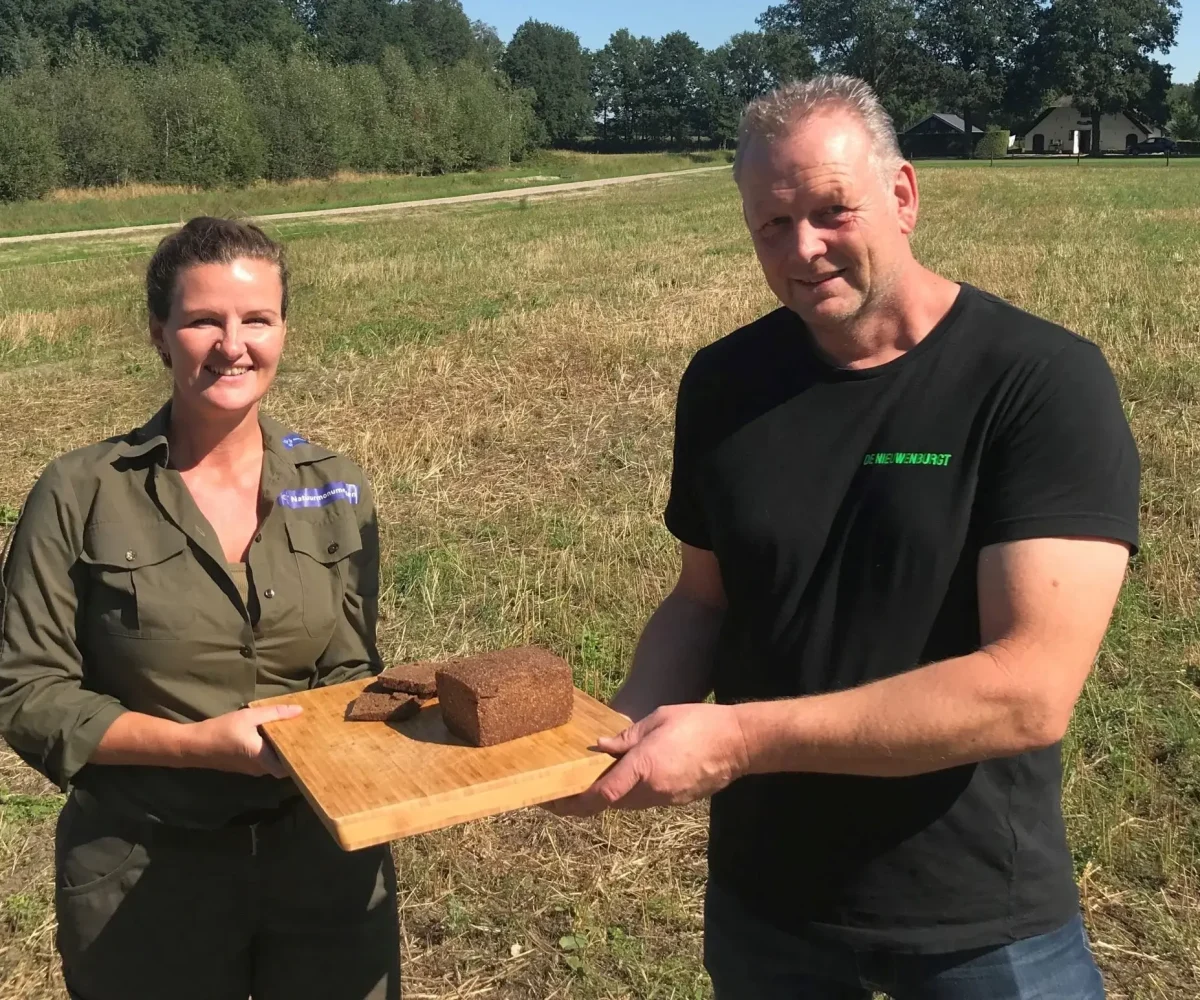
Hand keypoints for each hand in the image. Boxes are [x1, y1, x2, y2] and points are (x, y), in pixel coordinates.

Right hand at [182, 705, 301, 777]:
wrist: (193, 745)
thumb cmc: (222, 730)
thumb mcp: (249, 717)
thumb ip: (274, 713)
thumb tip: (299, 711)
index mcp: (261, 758)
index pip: (287, 769)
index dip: (299, 762)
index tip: (310, 749)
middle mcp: (258, 768)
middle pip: (280, 766)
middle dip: (292, 754)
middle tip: (305, 739)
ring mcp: (248, 769)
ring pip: (270, 764)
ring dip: (280, 753)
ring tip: (293, 736)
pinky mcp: (241, 766)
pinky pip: (261, 761)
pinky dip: (269, 753)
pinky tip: (273, 738)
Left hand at [545, 703, 749, 816]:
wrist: (739, 744)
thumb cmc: (698, 723)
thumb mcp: (657, 720)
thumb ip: (626, 738)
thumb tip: (600, 747)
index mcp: (643, 767)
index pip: (600, 794)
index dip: (574, 802)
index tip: (553, 802)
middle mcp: (652, 790)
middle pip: (609, 802)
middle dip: (585, 801)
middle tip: (562, 793)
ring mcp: (665, 799)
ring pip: (626, 804)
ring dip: (608, 796)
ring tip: (588, 784)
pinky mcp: (676, 801)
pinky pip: (645, 801)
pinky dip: (629, 793)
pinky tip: (624, 779)